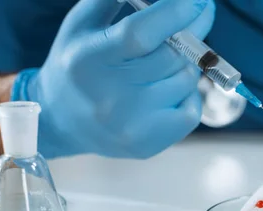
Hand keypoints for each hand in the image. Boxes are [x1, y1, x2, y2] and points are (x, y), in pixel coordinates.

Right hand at [11, 0, 214, 158]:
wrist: (60, 122)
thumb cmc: (79, 65)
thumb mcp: (82, 24)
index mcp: (91, 59)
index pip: (141, 34)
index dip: (176, 13)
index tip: (199, 0)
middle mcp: (111, 96)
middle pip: (173, 57)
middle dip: (196, 29)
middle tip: (201, 12)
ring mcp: (132, 124)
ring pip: (186, 81)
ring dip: (187, 63)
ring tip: (170, 58)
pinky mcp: (149, 144)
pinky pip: (192, 110)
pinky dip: (189, 94)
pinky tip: (170, 88)